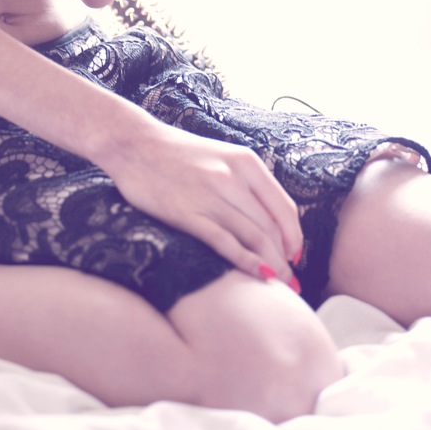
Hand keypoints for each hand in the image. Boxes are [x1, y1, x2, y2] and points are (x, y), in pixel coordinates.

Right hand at [105, 121, 302, 285]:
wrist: (134, 143)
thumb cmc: (178, 153)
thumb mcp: (221, 156)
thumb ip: (246, 182)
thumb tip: (270, 219)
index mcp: (245, 162)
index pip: (285, 208)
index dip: (295, 238)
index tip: (295, 257)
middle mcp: (232, 177)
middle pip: (272, 228)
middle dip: (286, 259)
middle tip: (290, 281)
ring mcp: (210, 195)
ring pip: (254, 238)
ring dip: (272, 266)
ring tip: (279, 286)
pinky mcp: (187, 213)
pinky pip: (225, 243)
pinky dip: (247, 262)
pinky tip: (258, 275)